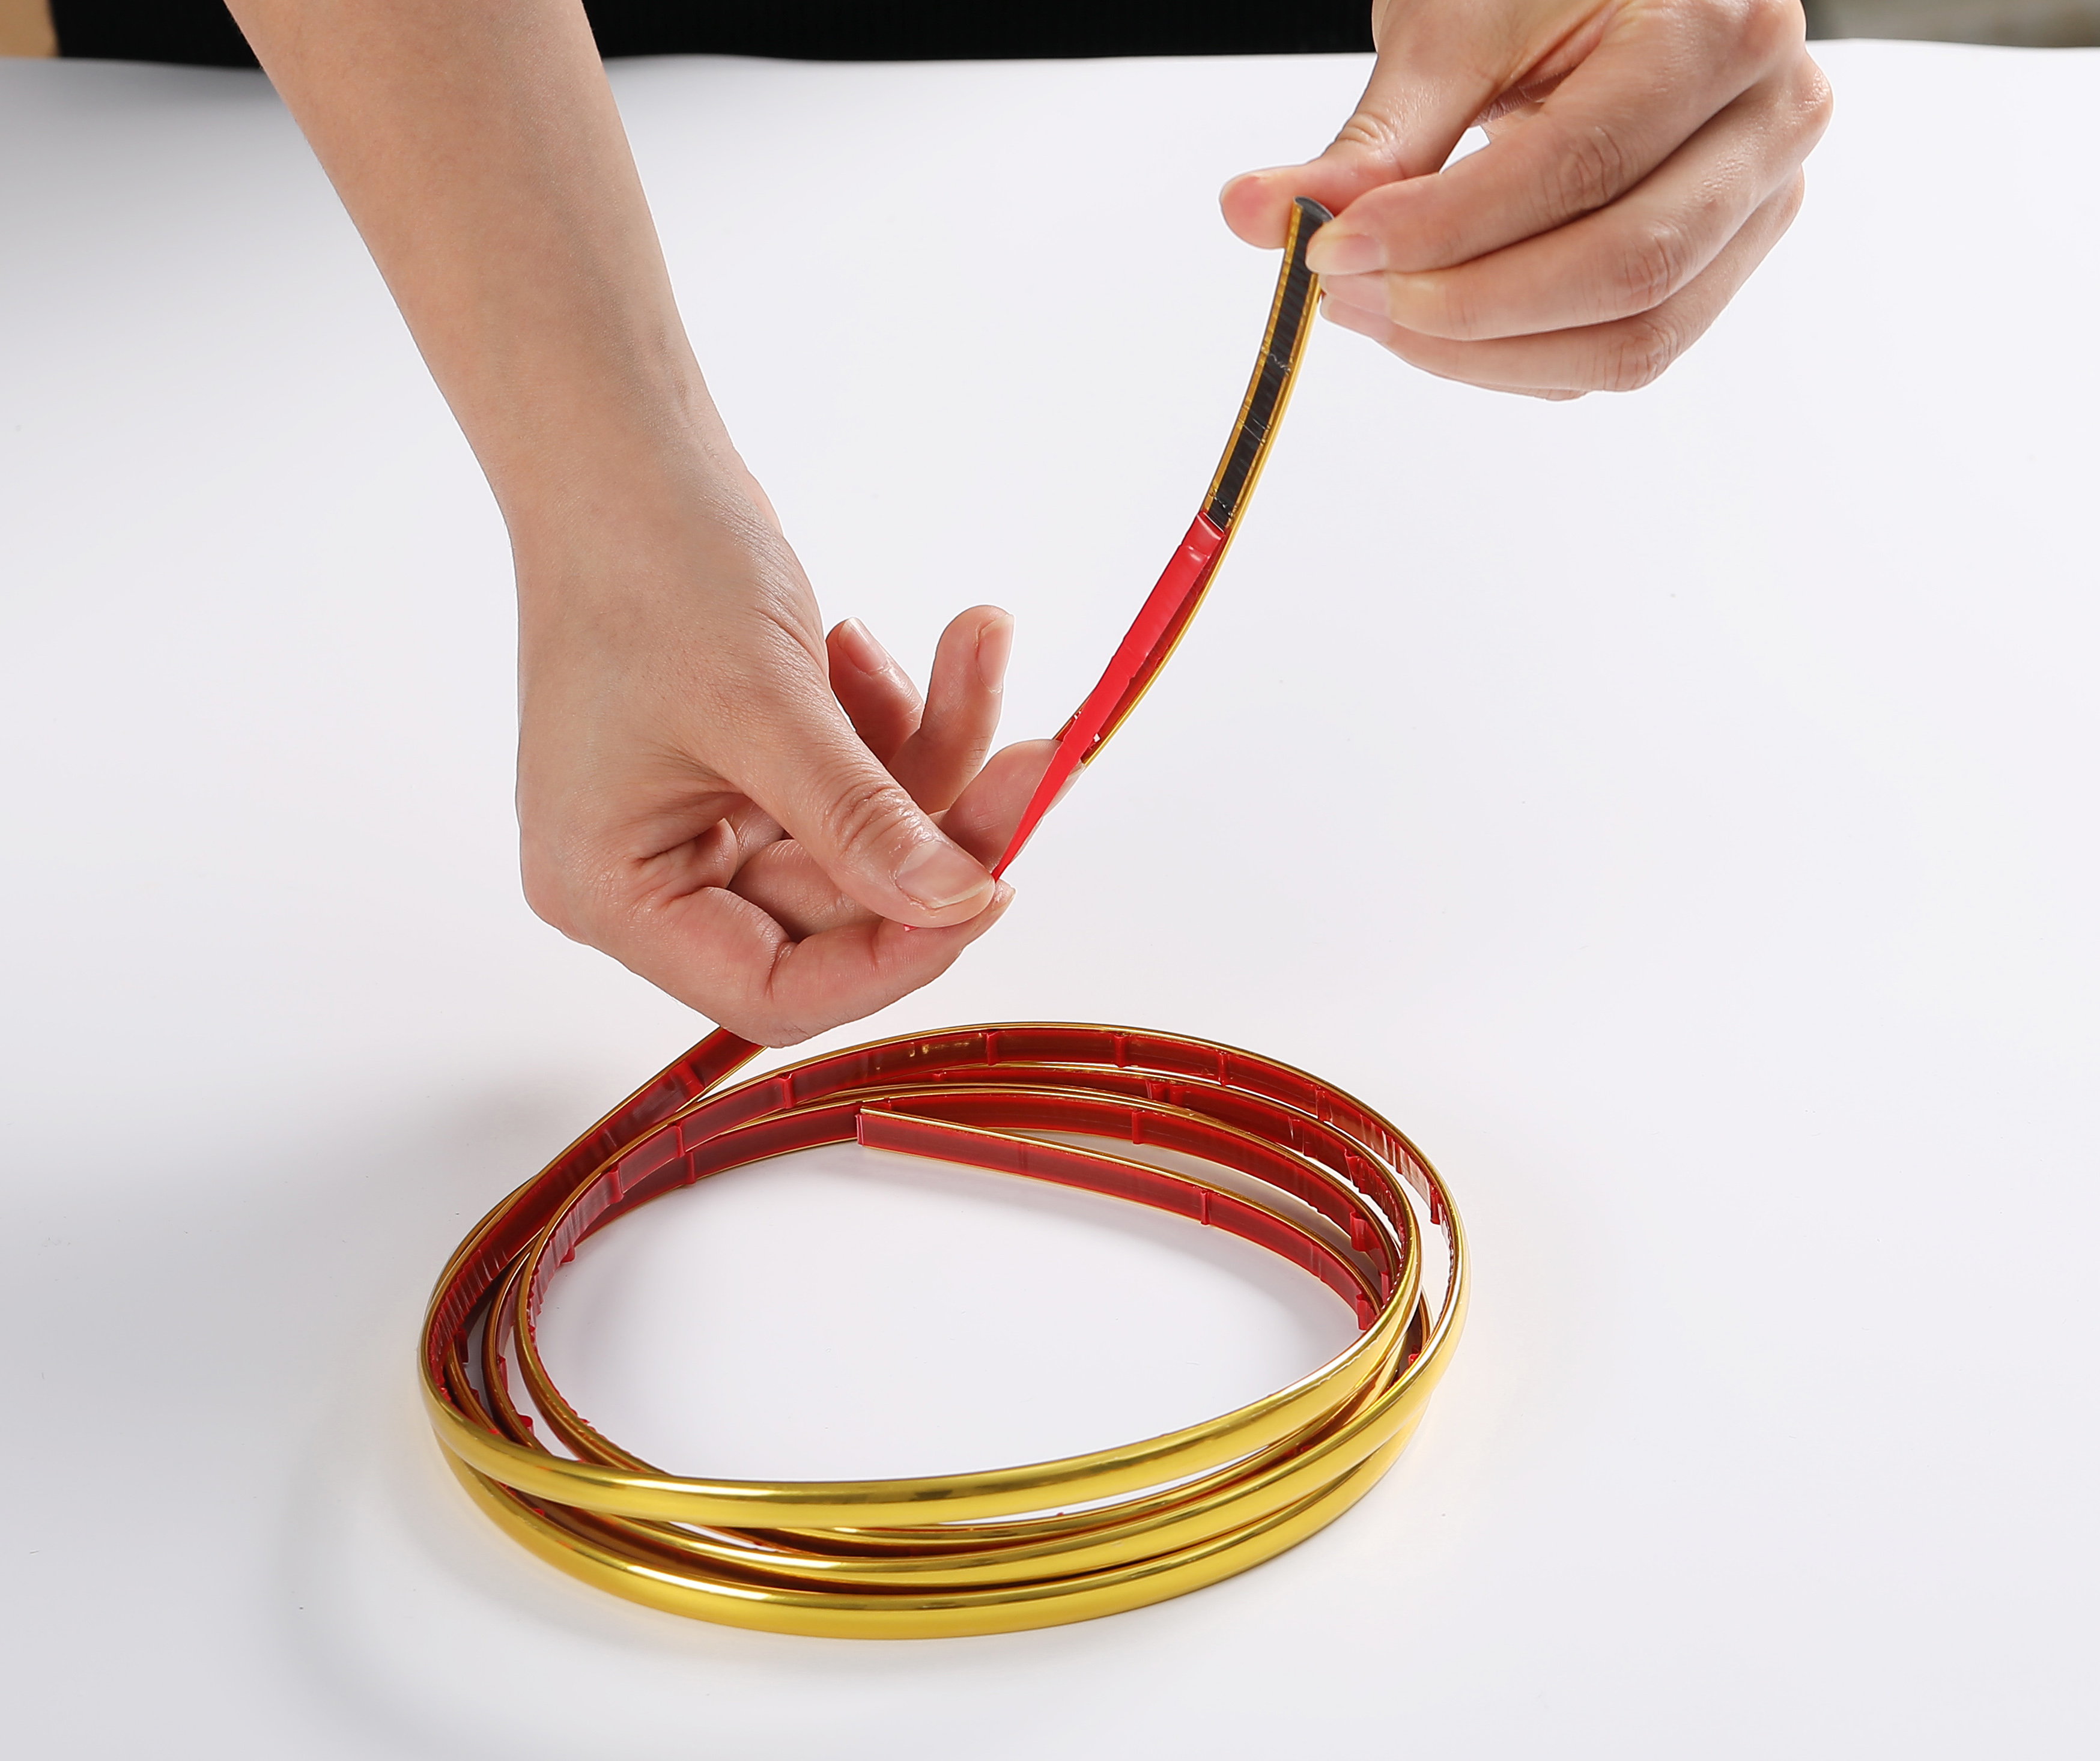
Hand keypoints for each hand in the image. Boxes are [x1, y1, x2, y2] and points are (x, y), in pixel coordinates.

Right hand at [517, 485, 1052, 1045]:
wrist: (625, 452)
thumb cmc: (646, 563)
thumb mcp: (762, 703)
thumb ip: (861, 820)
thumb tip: (957, 904)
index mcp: (612, 893)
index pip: (775, 990)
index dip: (891, 957)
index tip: (990, 890)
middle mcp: (653, 877)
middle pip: (839, 911)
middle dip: (940, 826)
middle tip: (1036, 757)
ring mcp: (705, 824)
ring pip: (865, 842)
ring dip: (936, 753)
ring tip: (976, 643)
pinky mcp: (754, 773)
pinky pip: (857, 785)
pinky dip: (896, 722)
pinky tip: (877, 648)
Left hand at [1222, 0, 1832, 395]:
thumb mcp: (1453, 28)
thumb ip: (1369, 140)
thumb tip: (1250, 216)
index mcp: (1723, 29)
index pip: (1579, 167)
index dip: (1444, 228)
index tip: (1330, 248)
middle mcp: (1770, 124)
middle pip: (1622, 269)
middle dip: (1464, 306)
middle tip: (1345, 295)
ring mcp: (1760, 208)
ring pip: (1630, 340)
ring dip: (1484, 354)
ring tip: (1379, 314)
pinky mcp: (1719, 269)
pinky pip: (1618, 357)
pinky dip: (1516, 363)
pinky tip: (1438, 328)